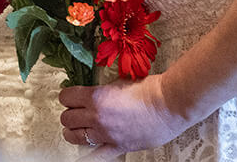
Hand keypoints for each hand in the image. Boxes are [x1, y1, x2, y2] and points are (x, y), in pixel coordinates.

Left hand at [59, 75, 187, 155]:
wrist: (169, 104)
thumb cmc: (149, 90)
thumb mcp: (118, 82)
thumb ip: (102, 91)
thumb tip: (93, 94)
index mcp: (95, 96)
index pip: (66, 97)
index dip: (67, 96)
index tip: (70, 96)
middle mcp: (96, 116)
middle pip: (67, 118)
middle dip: (69, 113)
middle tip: (75, 111)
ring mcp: (106, 134)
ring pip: (75, 136)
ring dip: (73, 131)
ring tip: (75, 129)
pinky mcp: (118, 147)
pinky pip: (96, 157)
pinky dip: (87, 157)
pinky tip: (81, 157)